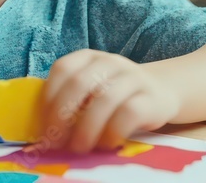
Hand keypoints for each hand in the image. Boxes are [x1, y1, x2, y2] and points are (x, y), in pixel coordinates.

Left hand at [41, 49, 180, 152]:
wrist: (161, 91)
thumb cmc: (115, 95)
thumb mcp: (91, 89)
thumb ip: (70, 100)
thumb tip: (44, 131)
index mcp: (88, 57)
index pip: (62, 69)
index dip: (48, 98)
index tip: (43, 127)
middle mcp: (110, 62)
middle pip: (79, 83)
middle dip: (62, 116)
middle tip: (56, 142)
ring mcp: (132, 77)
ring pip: (104, 99)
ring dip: (86, 128)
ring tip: (79, 148)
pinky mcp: (151, 98)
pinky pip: (129, 113)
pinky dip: (112, 132)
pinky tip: (105, 144)